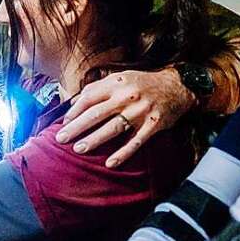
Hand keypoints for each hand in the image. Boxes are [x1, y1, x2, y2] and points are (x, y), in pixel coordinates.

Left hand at [56, 68, 195, 167]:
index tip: (64, 123)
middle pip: (96, 114)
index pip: (89, 98)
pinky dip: (123, 153)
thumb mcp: (120, 77)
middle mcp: (127, 96)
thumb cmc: (143, 83)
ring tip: (79, 149)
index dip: (74, 111)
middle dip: (77, 127)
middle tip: (61, 139)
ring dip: (95, 140)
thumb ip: (98, 88)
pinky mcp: (155, 125)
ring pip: (114, 128)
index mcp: (116, 84)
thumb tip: (75, 102)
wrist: (178, 86)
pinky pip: (137, 142)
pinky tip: (110, 163)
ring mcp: (141, 111)